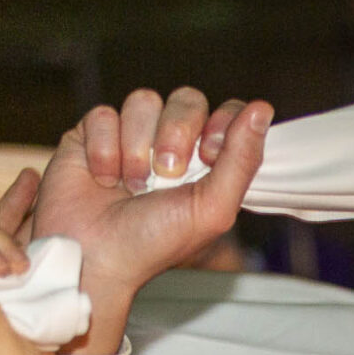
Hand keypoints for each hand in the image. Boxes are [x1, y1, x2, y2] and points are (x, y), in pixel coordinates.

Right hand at [33, 86, 272, 354]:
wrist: (96, 255)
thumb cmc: (156, 242)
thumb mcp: (212, 208)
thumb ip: (241, 160)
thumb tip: (262, 109)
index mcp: (208, 161)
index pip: (229, 112)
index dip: (222, 123)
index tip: (210, 155)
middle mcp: (172, 142)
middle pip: (187, 99)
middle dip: (177, 133)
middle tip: (168, 173)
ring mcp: (132, 135)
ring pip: (144, 101)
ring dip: (138, 147)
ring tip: (132, 185)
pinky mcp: (91, 133)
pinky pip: (103, 114)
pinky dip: (104, 150)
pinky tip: (103, 179)